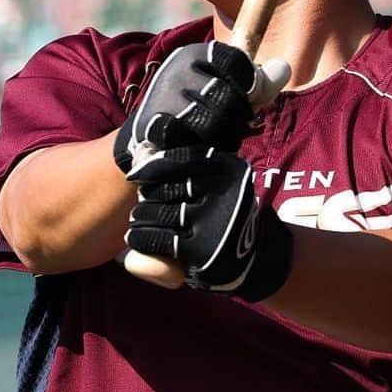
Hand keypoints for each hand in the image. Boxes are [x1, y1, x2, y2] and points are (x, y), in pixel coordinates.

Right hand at [114, 42, 254, 172]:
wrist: (145, 140)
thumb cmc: (196, 113)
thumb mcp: (226, 91)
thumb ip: (257, 84)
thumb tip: (284, 68)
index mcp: (195, 55)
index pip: (238, 64)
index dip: (251, 87)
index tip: (245, 99)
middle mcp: (176, 70)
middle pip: (230, 97)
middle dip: (236, 118)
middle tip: (227, 125)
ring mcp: (163, 99)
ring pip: (215, 122)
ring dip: (222, 137)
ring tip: (214, 138)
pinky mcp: (154, 127)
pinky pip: (195, 142)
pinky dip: (203, 150)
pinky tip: (197, 149)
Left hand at [125, 146, 292, 301]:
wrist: (254, 257)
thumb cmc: (226, 211)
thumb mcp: (223, 179)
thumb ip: (194, 159)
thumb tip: (150, 133)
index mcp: (227, 169)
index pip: (180, 158)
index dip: (153, 165)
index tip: (137, 174)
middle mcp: (221, 192)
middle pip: (164, 187)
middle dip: (148, 194)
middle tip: (144, 200)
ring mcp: (211, 222)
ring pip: (156, 213)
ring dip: (141, 216)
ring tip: (139, 218)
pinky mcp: (200, 250)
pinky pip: (156, 239)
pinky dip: (141, 237)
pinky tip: (136, 237)